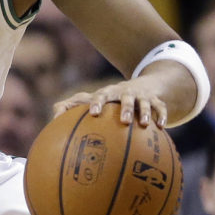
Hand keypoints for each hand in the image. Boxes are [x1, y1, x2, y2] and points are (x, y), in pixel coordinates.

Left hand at [53, 76, 167, 127]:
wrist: (140, 86)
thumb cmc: (108, 98)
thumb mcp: (92, 99)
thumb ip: (71, 106)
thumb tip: (53, 118)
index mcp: (108, 93)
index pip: (101, 95)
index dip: (97, 102)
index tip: (93, 113)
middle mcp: (125, 92)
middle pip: (125, 97)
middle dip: (125, 107)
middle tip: (123, 121)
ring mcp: (141, 96)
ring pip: (144, 102)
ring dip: (144, 112)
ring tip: (143, 124)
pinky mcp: (155, 100)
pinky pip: (160, 107)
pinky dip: (161, 115)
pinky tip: (162, 127)